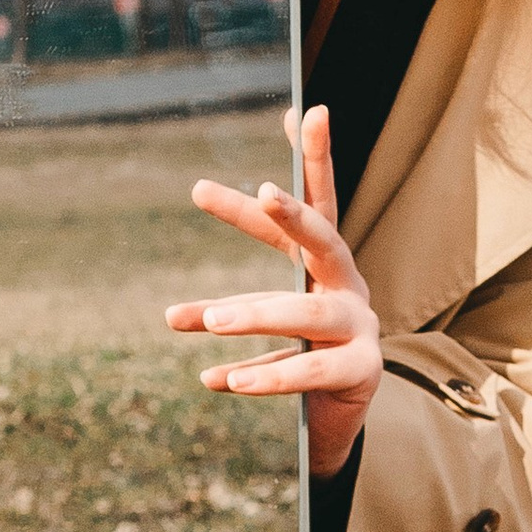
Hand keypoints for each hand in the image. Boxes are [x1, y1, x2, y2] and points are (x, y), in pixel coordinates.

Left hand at [165, 103, 381, 477]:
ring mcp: (361, 328)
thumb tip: (170, 316)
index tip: (302, 112)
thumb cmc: (300, 356)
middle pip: (326, 240)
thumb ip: (220, 312)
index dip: (313, 158)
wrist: (339, 420)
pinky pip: (308, 371)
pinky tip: (219, 379)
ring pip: (308, 313)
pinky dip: (263, 375)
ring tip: (209, 321)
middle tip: (265, 191)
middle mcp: (349, 286)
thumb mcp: (259, 324)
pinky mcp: (361, 372)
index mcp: (327, 265)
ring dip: (256, 313)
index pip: (319, 202)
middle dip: (297, 215)